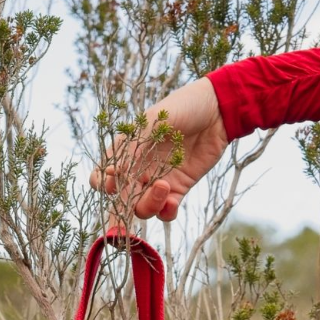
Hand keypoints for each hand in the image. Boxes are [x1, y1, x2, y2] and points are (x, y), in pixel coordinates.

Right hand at [88, 76, 228, 222]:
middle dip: (125, 206)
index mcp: (125, 152)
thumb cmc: (182, 107)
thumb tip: (112, 172)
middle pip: (121, 200)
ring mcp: (157, 181)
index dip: (104, 185)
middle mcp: (137, 170)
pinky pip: (166, 212)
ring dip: (149, 205)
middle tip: (140, 194)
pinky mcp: (178, 189)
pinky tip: (173, 202)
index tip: (114, 178)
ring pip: (143, 209)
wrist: (217, 109)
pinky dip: (166, 212)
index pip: (102, 178)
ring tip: (164, 187)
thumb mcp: (154, 121)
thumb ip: (133, 147)